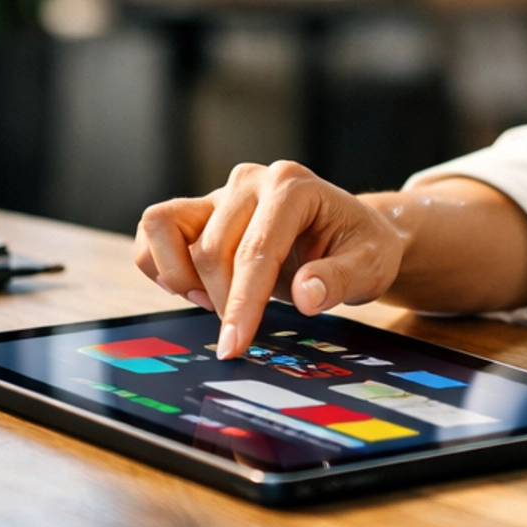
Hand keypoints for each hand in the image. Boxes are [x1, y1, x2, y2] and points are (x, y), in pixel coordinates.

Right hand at [136, 160, 406, 358]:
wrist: (353, 232)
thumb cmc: (362, 248)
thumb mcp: (370, 266)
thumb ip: (339, 280)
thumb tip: (306, 295)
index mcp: (293, 186)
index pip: (256, 251)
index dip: (242, 304)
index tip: (234, 346)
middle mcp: (252, 181)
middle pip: (211, 249)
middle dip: (222, 300)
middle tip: (243, 328)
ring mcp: (223, 191)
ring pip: (166, 228)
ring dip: (183, 277)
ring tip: (215, 301)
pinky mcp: (202, 208)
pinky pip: (155, 228)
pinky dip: (163, 264)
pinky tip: (197, 286)